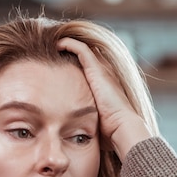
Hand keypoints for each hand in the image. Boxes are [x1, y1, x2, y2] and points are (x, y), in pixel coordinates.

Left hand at [57, 37, 152, 160]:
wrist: (122, 127)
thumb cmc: (109, 130)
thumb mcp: (93, 119)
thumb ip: (84, 118)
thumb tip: (73, 132)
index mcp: (104, 85)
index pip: (89, 68)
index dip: (76, 62)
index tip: (60, 63)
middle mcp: (104, 74)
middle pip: (87, 55)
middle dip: (72, 50)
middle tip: (56, 49)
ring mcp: (102, 70)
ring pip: (84, 49)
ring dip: (70, 44)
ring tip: (55, 43)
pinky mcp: (97, 69)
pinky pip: (82, 50)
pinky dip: (70, 44)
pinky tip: (59, 43)